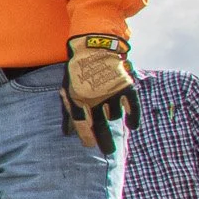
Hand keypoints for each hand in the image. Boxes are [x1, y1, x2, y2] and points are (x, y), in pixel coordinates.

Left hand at [62, 34, 139, 155]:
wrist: (95, 46)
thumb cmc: (78, 69)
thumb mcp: (67, 88)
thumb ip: (68, 110)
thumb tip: (65, 133)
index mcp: (77, 98)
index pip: (82, 125)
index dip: (85, 137)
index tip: (89, 146)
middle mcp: (95, 98)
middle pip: (99, 127)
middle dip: (103, 141)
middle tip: (108, 153)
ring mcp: (111, 93)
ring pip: (114, 116)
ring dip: (112, 118)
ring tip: (109, 110)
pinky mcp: (125, 87)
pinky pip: (133, 108)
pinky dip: (133, 117)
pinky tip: (132, 126)